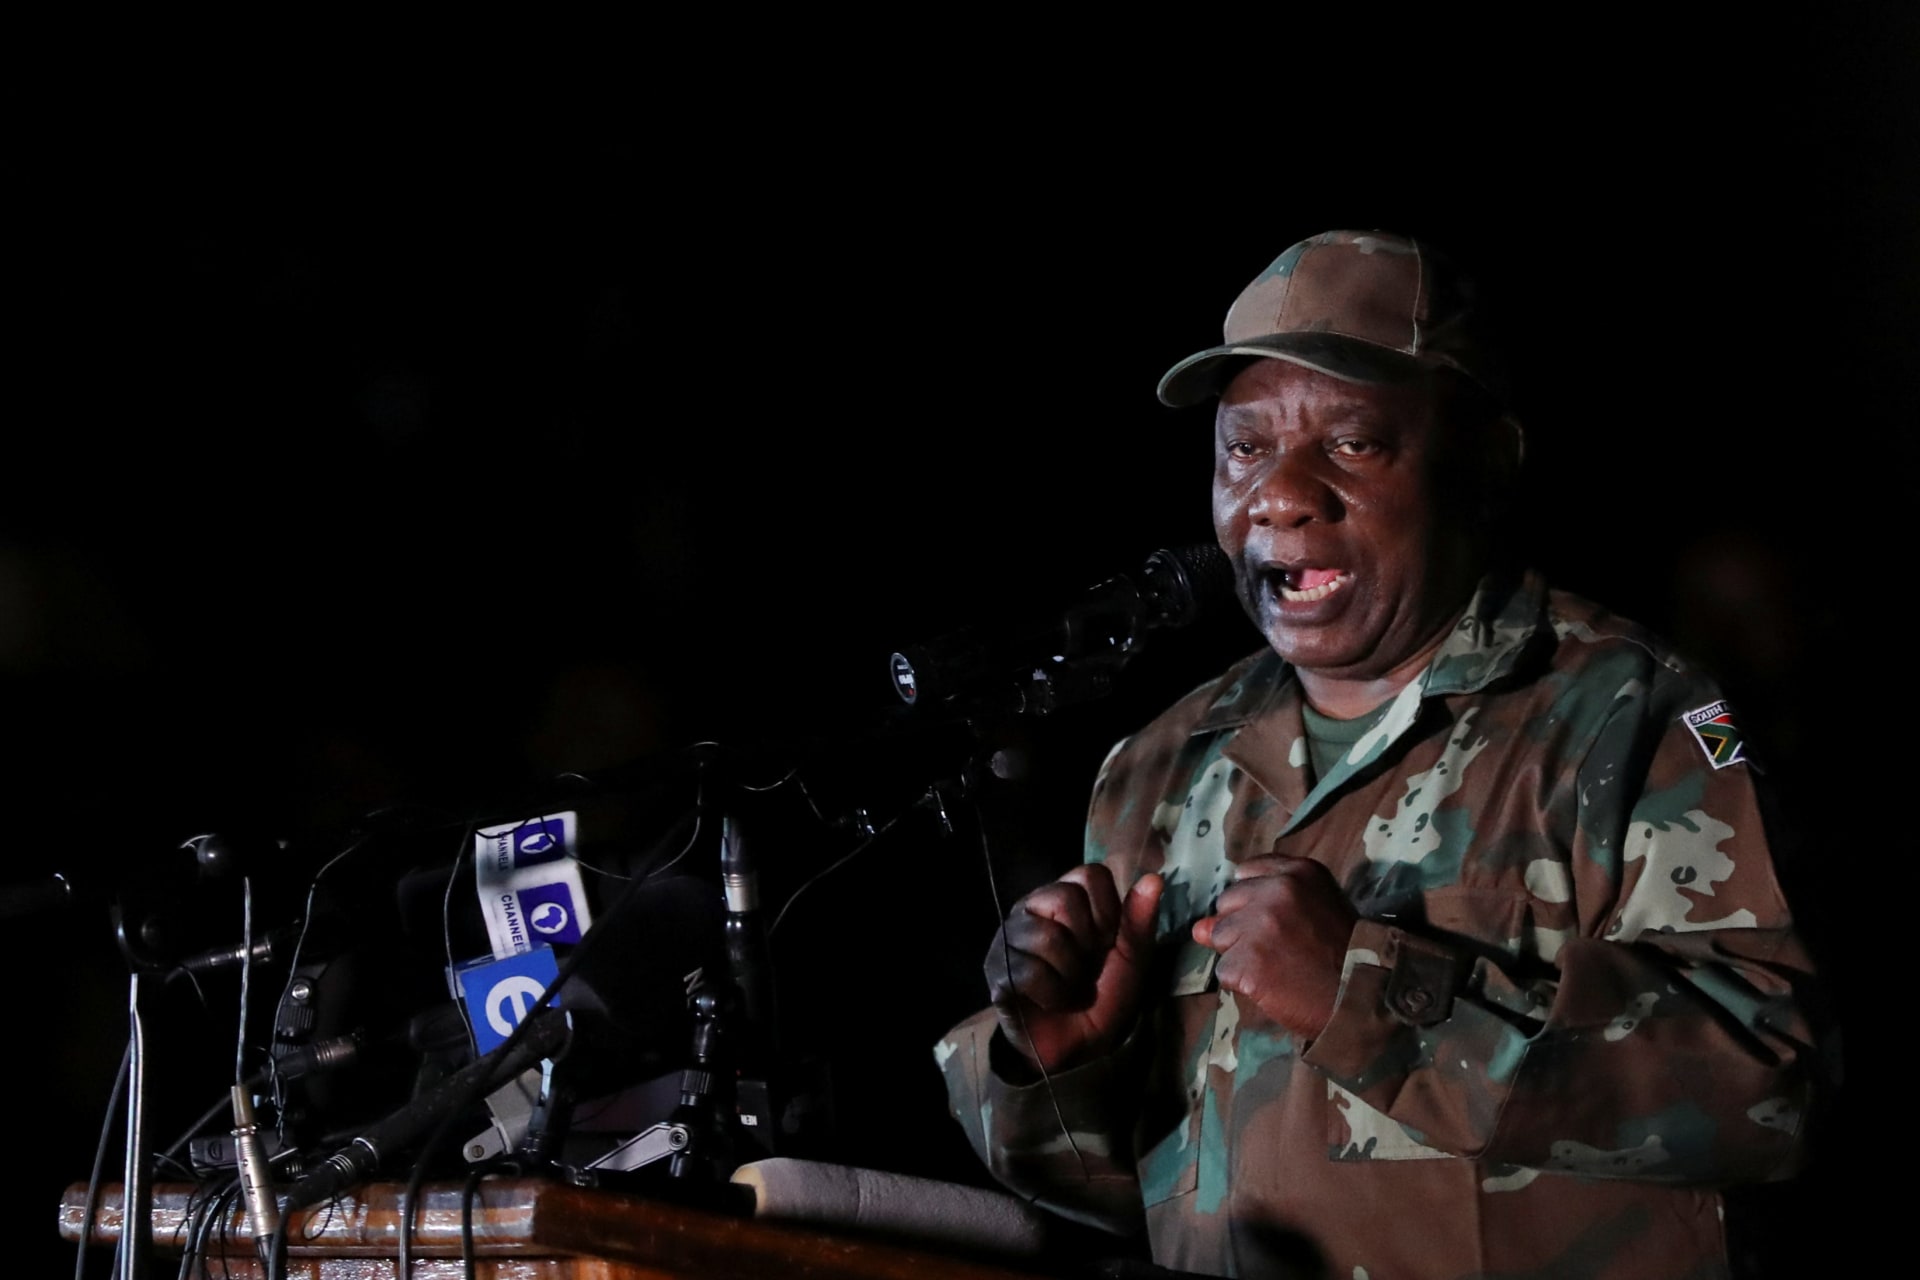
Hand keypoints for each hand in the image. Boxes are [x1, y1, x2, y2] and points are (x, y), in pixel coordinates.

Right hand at [985, 863, 1163, 1072]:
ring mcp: (1009, 937)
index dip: (1108, 910)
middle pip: (1065, 898)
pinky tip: (1053, 1002)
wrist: (1074, 1049)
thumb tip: (1154, 879)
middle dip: (1088, 941)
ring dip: (1072, 974)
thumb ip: (1138, 922)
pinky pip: (1030, 972)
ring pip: (1048, 937)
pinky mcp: (997, 970)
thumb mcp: (1129, 961)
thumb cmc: (1101, 998)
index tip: (1108, 942)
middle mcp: (1031, 908)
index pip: (1089, 874)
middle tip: (1087, 966)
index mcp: (1064, 898)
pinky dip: (1054, 995)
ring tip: (1071, 988)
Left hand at [1191, 855, 1355, 1037]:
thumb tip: (1199, 927)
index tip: (1276, 921)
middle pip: (1226, 907)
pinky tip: (1271, 985)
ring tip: (1276, 968)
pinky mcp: (1249, 961)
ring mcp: (1260, 926)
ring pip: (1219, 938)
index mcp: (1297, 872)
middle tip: (1277, 950)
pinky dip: (1243, 982)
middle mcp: (1276, 891)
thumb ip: (1256, 905)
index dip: (1253, 903)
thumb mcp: (1313, 908)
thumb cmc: (1342, 952)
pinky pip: (1225, 971)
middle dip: (1241, 930)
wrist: (1362, 997)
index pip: (1245, 875)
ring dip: (1240, 957)